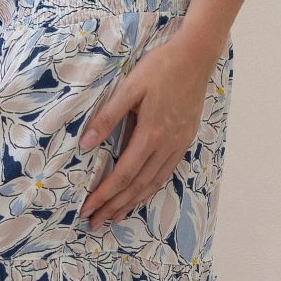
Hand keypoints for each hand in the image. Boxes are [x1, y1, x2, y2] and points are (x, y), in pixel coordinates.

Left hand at [77, 27, 218, 226]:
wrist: (196, 57)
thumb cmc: (160, 68)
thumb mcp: (129, 87)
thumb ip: (107, 117)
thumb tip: (85, 144)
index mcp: (151, 134)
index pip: (123, 174)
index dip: (104, 194)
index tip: (87, 208)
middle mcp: (166, 145)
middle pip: (137, 185)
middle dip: (114, 206)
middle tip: (94, 222)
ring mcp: (178, 145)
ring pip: (153, 182)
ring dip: (132, 202)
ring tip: (114, 216)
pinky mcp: (184, 140)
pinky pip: (165, 172)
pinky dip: (150, 188)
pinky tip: (140, 194)